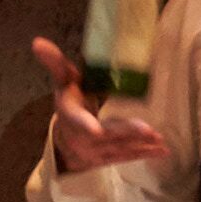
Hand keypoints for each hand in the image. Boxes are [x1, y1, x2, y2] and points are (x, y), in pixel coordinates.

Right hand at [30, 36, 171, 172]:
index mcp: (70, 115)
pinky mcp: (109, 159)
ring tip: (159, 139)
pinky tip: (163, 151)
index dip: (85, 125)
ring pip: (119, 148)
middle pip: (106, 136)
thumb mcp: (64, 83)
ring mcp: (96, 151)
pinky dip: (145, 154)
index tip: (95, 130)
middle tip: (148, 130)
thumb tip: (37, 42)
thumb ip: (56, 64)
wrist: (66, 140)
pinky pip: (127, 157)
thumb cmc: (71, 103)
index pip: (76, 120)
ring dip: (140, 144)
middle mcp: (83, 136)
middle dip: (126, 133)